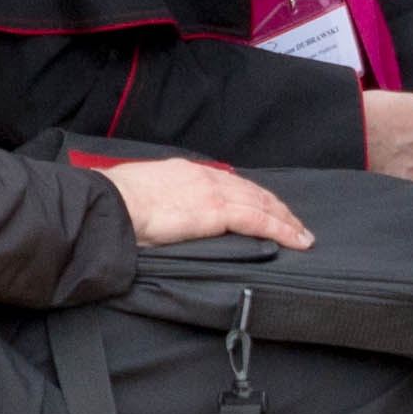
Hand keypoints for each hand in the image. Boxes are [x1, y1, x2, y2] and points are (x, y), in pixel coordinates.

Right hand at [103, 154, 312, 249]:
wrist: (110, 203)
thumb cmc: (115, 204)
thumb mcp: (142, 194)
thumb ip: (162, 202)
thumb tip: (164, 214)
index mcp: (185, 172)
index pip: (228, 183)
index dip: (251, 195)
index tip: (264, 207)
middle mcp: (204, 177)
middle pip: (252, 191)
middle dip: (276, 208)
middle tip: (295, 224)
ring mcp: (213, 193)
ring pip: (262, 204)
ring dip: (285, 220)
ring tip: (302, 235)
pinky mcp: (217, 212)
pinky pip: (259, 220)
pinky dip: (281, 230)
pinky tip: (296, 241)